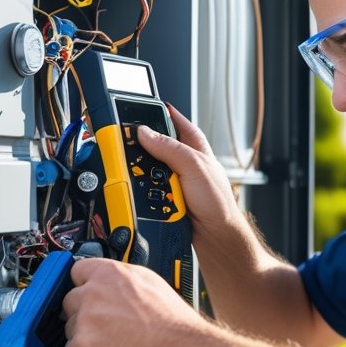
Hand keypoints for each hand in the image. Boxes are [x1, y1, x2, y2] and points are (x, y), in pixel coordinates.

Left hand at [63, 257, 203, 346]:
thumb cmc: (174, 324)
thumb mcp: (151, 284)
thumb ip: (122, 282)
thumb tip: (110, 285)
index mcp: (111, 273)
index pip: (77, 271)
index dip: (83, 286)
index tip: (87, 296)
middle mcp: (94, 292)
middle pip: (70, 301)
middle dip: (83, 315)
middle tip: (106, 327)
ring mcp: (85, 319)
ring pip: (70, 329)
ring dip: (85, 338)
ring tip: (115, 345)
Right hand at [137, 105, 240, 246]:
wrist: (215, 236)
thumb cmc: (217, 202)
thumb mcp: (193, 167)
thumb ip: (170, 148)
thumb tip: (144, 132)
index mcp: (194, 145)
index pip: (173, 119)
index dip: (156, 113)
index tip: (135, 110)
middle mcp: (184, 159)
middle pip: (155, 145)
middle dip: (142, 148)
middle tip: (128, 147)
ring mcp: (175, 178)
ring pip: (148, 168)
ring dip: (143, 173)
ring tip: (141, 176)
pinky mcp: (166, 195)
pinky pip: (147, 188)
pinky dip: (143, 190)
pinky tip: (144, 193)